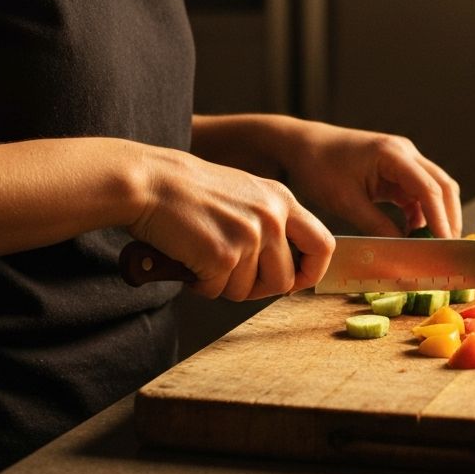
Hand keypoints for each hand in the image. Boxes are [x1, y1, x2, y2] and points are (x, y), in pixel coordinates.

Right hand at [129, 146, 334, 299]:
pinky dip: (199, 284)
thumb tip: (286, 271)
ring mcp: (250, 236)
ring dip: (223, 285)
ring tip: (203, 258)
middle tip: (230, 276)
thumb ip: (270, 223)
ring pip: (248, 291)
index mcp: (282, 200)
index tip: (295, 282)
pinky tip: (188, 259)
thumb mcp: (246, 195)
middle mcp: (272, 217)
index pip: (322, 245)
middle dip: (257, 288)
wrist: (152, 181)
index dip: (311, 272)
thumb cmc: (191, 191)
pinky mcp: (223, 255)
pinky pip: (216, 291)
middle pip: (284, 280)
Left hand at [283, 121, 461, 239]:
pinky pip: (418, 193)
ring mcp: (403, 160)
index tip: (445, 246)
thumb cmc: (319, 168)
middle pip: (442, 186)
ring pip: (434, 189)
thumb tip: (402, 252)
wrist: (302, 145)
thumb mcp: (346, 202)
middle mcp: (405, 153)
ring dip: (438, 216)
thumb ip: (377, 226)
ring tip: (434, 247)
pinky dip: (421, 214)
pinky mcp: (396, 170)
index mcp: (393, 154)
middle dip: (448, 218)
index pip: (429, 189)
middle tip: (448, 251)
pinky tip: (414, 234)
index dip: (440, 219)